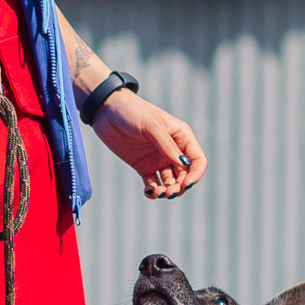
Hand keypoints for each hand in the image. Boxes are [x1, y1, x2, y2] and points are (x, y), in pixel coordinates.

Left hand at [91, 91, 205, 197]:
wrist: (106, 111)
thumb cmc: (132, 111)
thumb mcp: (152, 126)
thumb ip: (167, 145)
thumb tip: (183, 164)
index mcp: (181, 136)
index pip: (197, 160)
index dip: (195, 174)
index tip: (186, 184)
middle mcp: (172, 149)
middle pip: (185, 175)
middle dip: (180, 187)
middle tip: (169, 193)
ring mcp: (158, 159)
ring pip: (170, 182)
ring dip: (167, 191)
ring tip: (158, 193)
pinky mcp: (143, 166)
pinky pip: (153, 183)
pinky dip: (153, 191)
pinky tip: (149, 192)